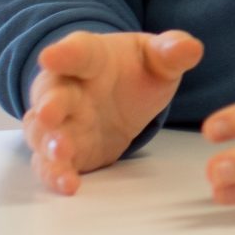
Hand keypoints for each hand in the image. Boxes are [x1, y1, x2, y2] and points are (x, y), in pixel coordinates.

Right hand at [25, 28, 204, 195]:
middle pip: (51, 95)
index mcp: (90, 57)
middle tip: (48, 114)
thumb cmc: (135, 69)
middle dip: (49, 105)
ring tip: (61, 154)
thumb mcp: (158, 57)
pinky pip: (50, 164)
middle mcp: (66, 88)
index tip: (51, 56)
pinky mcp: (66, 152)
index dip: (65, 54)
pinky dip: (55, 174)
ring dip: (49, 144)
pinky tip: (68, 185)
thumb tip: (191, 48)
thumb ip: (171, 51)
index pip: (77, 52)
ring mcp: (62, 122)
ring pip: (43, 133)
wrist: (122, 94)